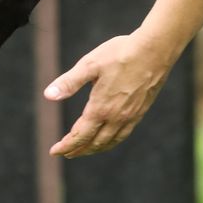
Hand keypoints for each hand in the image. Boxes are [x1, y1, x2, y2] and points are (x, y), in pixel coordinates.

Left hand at [44, 31, 176, 157]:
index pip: (80, 135)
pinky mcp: (141, 111)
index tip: (54, 151)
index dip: (66, 145)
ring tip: (84, 150)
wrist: (155, 50)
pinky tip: (109, 138)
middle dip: (78, 150)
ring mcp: (130, 116)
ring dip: (95, 148)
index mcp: (100, 108)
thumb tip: (48, 95)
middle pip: (94, 143)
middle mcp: (116, 117)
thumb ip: (69, 82)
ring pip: (110, 141)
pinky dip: (111, 142)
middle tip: (66, 153)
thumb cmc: (120, 53)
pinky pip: (124, 134)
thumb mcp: (89, 65)